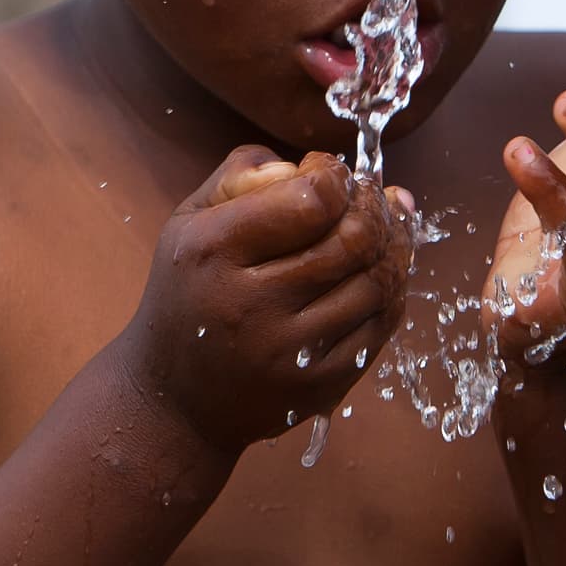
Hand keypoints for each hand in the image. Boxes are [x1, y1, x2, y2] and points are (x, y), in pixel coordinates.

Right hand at [128, 148, 411, 452]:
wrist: (173, 400)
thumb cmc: (188, 295)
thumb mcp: (190, 222)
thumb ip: (244, 175)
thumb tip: (317, 165)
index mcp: (214, 250)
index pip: (314, 199)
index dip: (336, 176)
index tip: (328, 174)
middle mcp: (251, 304)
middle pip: (354, 239)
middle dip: (373, 208)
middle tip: (365, 199)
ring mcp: (289, 352)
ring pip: (377, 282)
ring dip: (392, 247)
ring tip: (382, 229)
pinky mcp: (318, 387)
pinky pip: (382, 326)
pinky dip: (392, 289)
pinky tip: (379, 271)